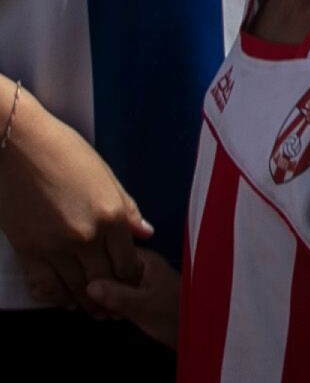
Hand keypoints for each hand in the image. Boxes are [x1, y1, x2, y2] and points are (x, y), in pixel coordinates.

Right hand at [0, 82, 151, 311]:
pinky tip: (64, 300)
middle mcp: (86, 236)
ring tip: (92, 308)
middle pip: (104, 280)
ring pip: (75, 289)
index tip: (132, 285)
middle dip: (112, 297)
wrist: (19, 147)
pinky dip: (57, 297)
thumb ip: (126, 208)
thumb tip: (145, 232)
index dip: (131, 279)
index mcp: (111, 216)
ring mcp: (54, 247)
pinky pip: (45, 285)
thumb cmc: (65, 152)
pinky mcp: (27, 251)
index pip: (127, 263)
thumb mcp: (105, 176)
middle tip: (115, 306)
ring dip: (85, 302)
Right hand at [86, 243, 180, 342]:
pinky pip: (115, 294)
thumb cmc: (174, 315)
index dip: (93, 268)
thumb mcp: (144, 306)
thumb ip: (118, 295)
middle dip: (94, 287)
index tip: (83, 287)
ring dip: (100, 299)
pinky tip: (105, 316)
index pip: (109, 252)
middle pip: (106, 268)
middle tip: (92, 307)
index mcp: (145, 260)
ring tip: (100, 314)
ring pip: (109, 283)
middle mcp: (140, 265)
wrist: (197, 331)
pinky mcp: (137, 294)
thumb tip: (87, 285)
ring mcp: (138, 279)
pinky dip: (108, 304)